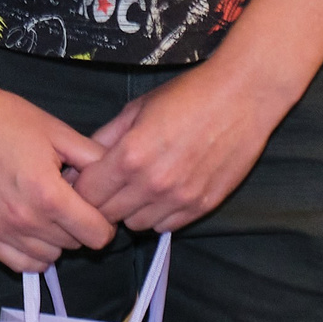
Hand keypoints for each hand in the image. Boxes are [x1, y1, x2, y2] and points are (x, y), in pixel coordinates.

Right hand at [0, 71, 115, 272]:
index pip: (97, 234)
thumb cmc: (4, 117)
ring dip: (56, 238)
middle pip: (74, 245)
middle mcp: (25, 220)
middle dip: (79, 224)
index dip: (105, 221)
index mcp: (48, 194)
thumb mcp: (57, 130)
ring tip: (47, 208)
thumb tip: (116, 179)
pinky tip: (32, 228)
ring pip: (49, 257)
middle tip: (68, 197)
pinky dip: (33, 252)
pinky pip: (20, 264)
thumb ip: (92, 158)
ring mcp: (0, 230)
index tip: (97, 206)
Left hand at [73, 56, 291, 232]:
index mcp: (130, 156)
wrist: (241, 97)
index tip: (87, 180)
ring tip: (139, 186)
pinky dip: (159, 214)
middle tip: (111, 184)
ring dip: (132, 209)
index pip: (87, 194)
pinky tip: (163, 191)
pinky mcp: (203, 207)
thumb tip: (82, 159)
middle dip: (104, 201)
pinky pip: (167, 226)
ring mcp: (180, 199)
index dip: (82, 187)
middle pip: (108, 214)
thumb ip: (106, 137)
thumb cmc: (187, 95)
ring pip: (137, 225)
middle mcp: (153, 184)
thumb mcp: (137, 108)